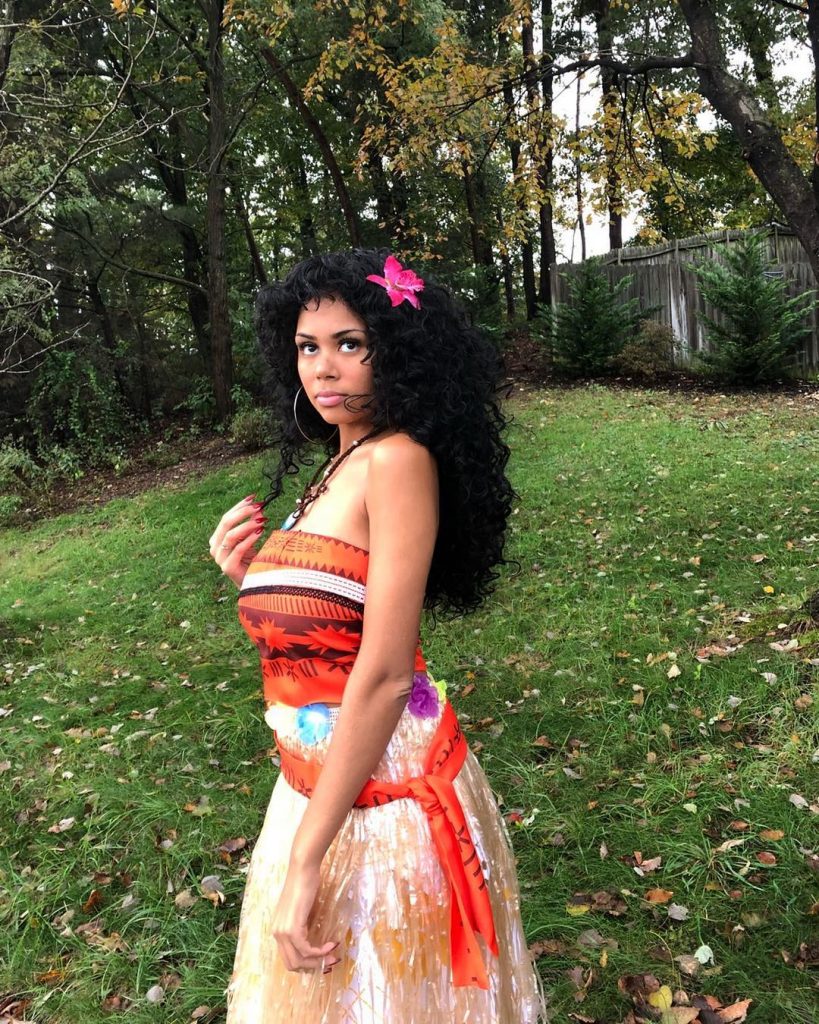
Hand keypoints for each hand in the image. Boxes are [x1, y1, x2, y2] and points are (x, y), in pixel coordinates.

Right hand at [208, 495, 266, 587]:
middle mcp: (215, 547)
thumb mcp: (250, 539)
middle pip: (226, 523)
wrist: (253, 583)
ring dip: (247, 524)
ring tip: (262, 520)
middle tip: (259, 506)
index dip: (239, 506)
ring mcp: (220, 558)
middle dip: (243, 512)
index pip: (226, 517)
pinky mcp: (228, 567)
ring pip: (231, 535)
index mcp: (217, 538)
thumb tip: (259, 509)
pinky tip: (260, 532)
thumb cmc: (252, 560)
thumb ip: (250, 525)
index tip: (253, 497)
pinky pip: (238, 549)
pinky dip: (250, 539)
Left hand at [271, 859, 340, 973]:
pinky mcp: (292, 928)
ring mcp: (282, 932)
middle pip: (293, 964)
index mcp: (277, 930)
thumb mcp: (301, 911)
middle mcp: (276, 934)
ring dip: (319, 961)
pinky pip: (306, 950)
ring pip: (299, 960)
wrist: (303, 869)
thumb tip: (313, 941)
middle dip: (314, 967)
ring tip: (334, 956)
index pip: (289, 959)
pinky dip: (320, 951)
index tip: (324, 962)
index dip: (307, 965)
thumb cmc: (305, 884)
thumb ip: (302, 926)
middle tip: (331, 962)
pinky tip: (332, 944)